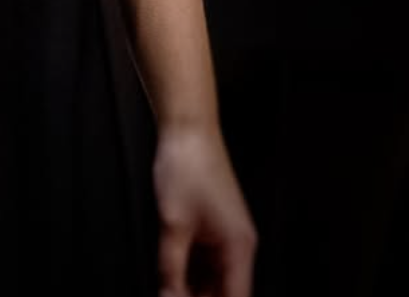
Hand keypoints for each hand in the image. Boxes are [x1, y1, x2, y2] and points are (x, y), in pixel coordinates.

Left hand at [154, 121, 256, 296]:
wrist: (188, 129)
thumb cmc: (188, 165)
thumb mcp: (173, 225)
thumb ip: (171, 269)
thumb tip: (169, 296)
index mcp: (239, 246)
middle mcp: (238, 244)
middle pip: (226, 292)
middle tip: (171, 296)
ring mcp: (226, 236)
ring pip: (214, 281)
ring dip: (194, 290)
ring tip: (170, 290)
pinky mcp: (214, 228)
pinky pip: (206, 264)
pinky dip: (191, 275)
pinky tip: (172, 280)